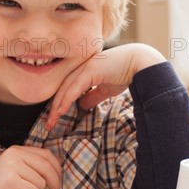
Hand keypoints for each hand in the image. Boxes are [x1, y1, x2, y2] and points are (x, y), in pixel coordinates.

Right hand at [0, 145, 61, 188]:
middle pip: (47, 167)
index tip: (58, 182)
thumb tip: (57, 170)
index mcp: (16, 150)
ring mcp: (11, 166)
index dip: (57, 170)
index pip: (46, 155)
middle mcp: (13, 154)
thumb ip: (32, 167)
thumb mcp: (17, 172)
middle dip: (55, 184)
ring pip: (41, 182)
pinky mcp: (11, 181)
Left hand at [46, 43, 164, 129]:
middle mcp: (81, 67)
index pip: (67, 88)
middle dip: (54, 108)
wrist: (140, 63)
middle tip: (48, 124)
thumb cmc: (125, 73)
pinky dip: (66, 100)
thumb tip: (83, 104)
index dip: (59, 103)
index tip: (55, 119)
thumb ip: (94, 95)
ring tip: (52, 121)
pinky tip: (60, 111)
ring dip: (57, 106)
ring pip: (65, 89)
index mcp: (83, 70)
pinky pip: (74, 87)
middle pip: (62, 89)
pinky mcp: (89, 70)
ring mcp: (84, 67)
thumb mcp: (106, 88)